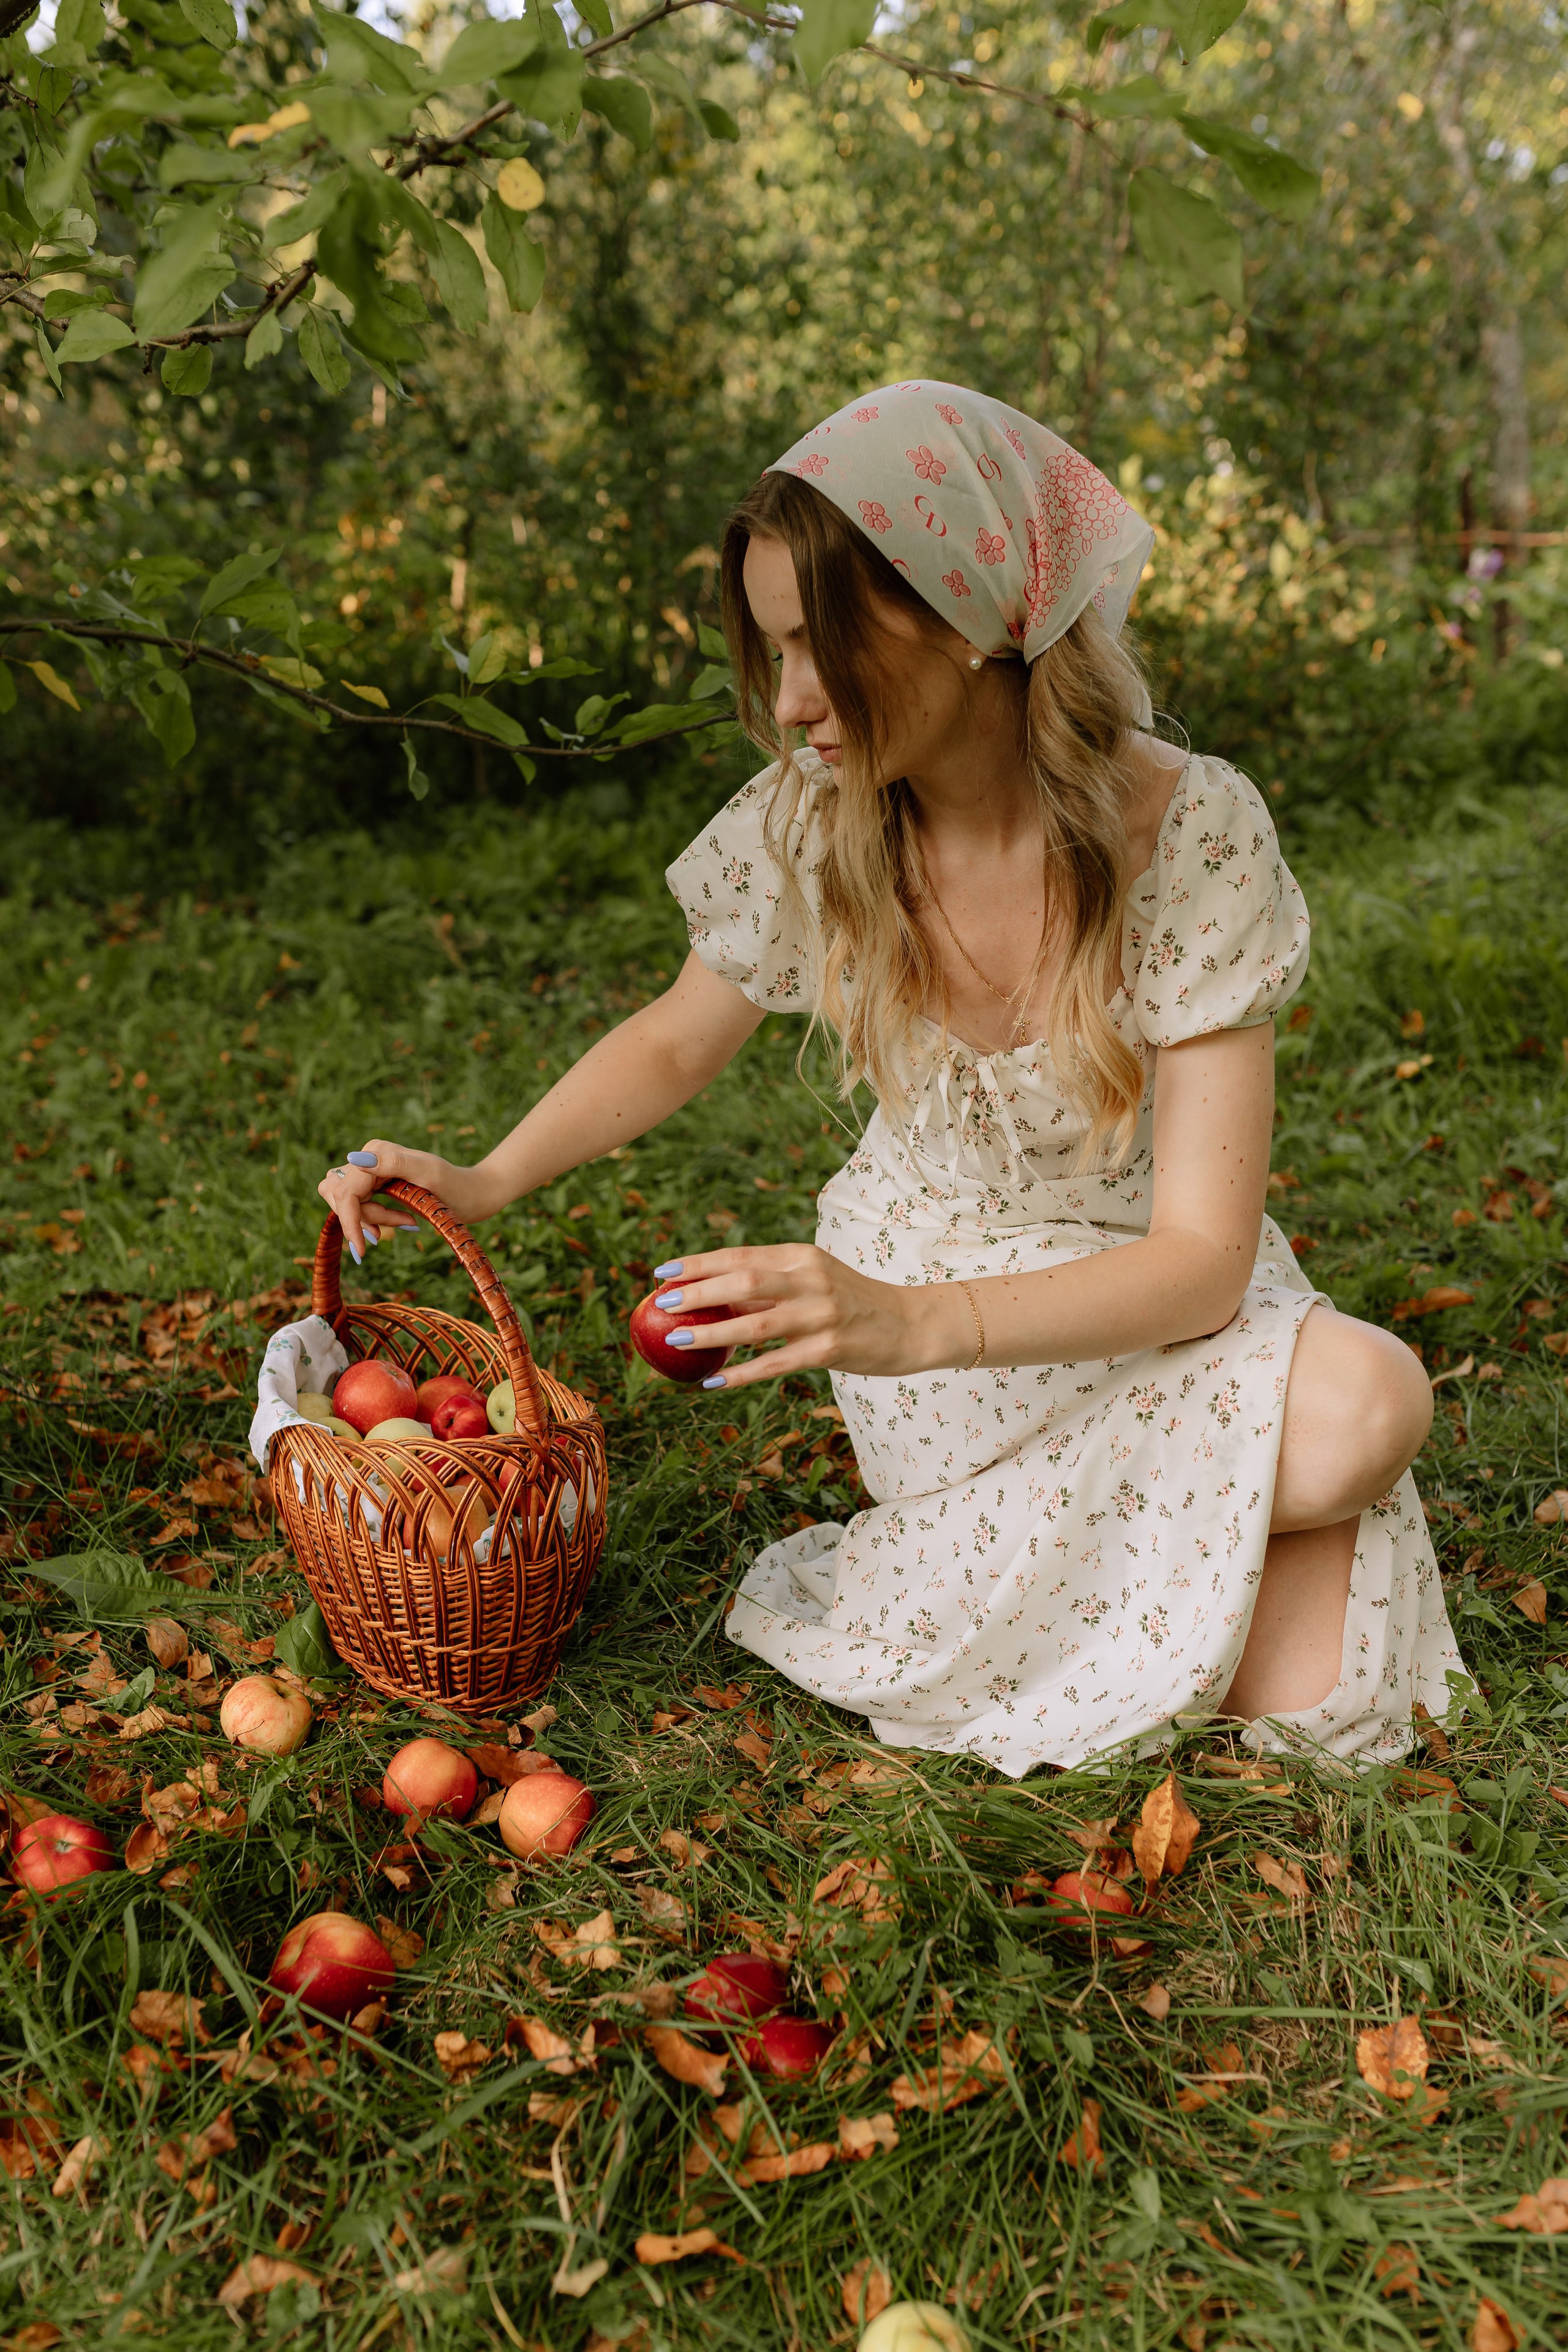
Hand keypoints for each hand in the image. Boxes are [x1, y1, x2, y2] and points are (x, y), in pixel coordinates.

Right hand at [316, 1139, 458, 1263]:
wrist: (472, 1194)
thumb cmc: (455, 1185)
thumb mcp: (428, 1173)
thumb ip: (393, 1163)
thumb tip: (355, 1158)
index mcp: (377, 1151)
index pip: (345, 1190)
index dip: (349, 1220)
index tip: (361, 1250)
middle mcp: (370, 1157)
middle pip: (341, 1197)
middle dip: (365, 1217)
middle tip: (402, 1223)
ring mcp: (370, 1171)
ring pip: (347, 1203)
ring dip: (372, 1219)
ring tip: (407, 1221)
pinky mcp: (374, 1185)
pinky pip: (358, 1206)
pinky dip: (374, 1219)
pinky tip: (400, 1221)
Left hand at [649, 1243, 965, 1389]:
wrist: (911, 1324)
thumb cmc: (852, 1301)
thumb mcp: (814, 1279)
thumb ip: (770, 1284)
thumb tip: (711, 1296)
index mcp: (802, 1256)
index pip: (741, 1256)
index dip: (699, 1263)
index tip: (663, 1272)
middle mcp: (811, 1280)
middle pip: (743, 1284)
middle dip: (699, 1293)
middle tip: (664, 1305)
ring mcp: (822, 1316)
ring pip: (755, 1325)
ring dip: (711, 1334)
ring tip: (675, 1341)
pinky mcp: (830, 1350)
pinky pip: (776, 1364)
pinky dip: (742, 1373)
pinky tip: (714, 1382)